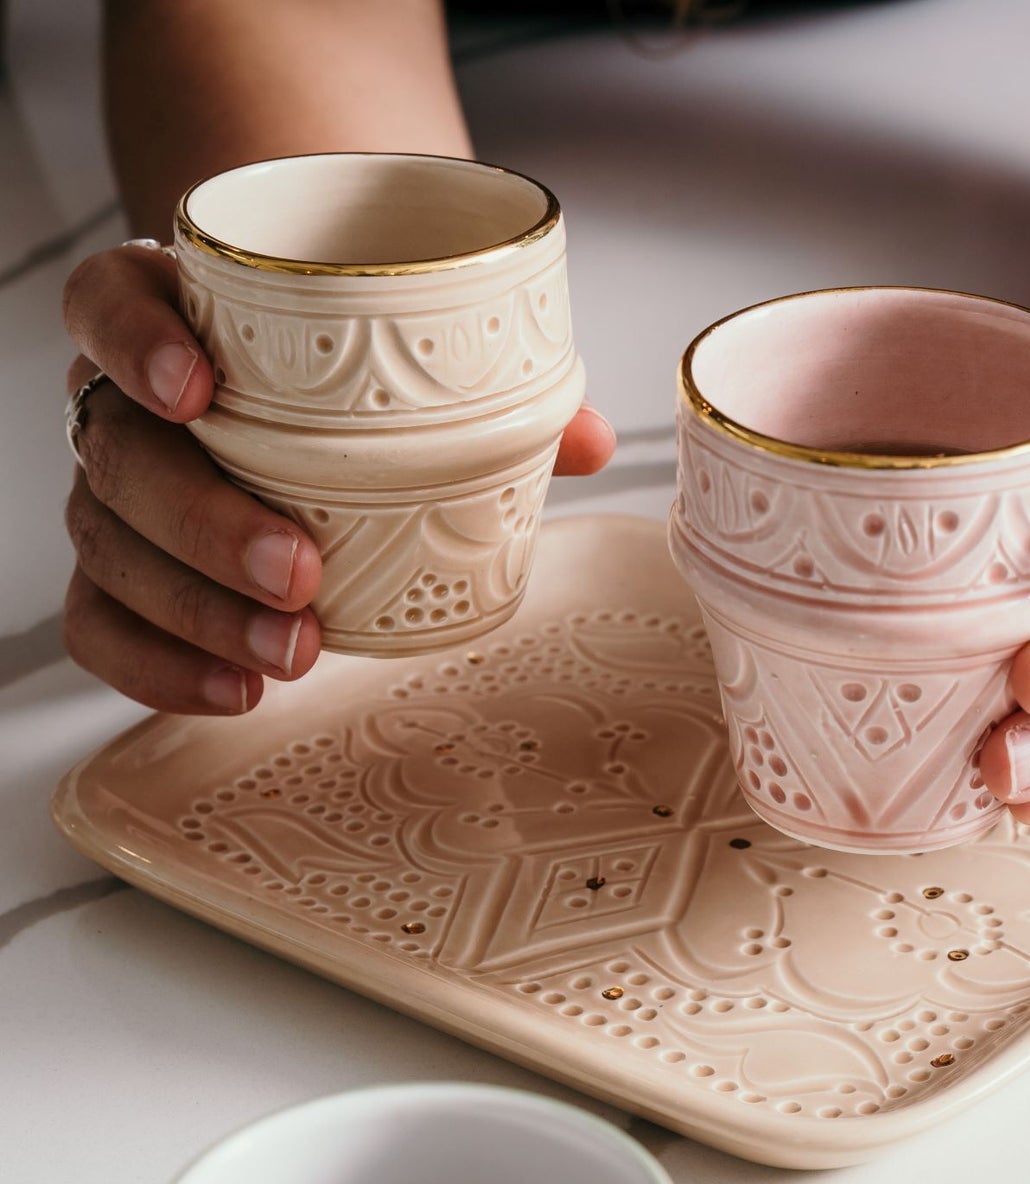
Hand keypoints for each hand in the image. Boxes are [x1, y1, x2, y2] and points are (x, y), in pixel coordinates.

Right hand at [61, 243, 614, 714]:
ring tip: (293, 653)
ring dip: (198, 613)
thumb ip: (489, 388)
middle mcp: (124, 403)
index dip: (135, 342)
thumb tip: (584, 438)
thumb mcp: (409, 360)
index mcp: (171, 317)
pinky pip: (103, 629)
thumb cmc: (347, 381)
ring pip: (109, 550)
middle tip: (299, 574)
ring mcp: (113, 497)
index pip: (107, 302)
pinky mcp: (119, 579)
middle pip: (117, 452)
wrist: (310, 411)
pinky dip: (162, 669)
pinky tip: (238, 692)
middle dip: (203, 523)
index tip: (198, 388)